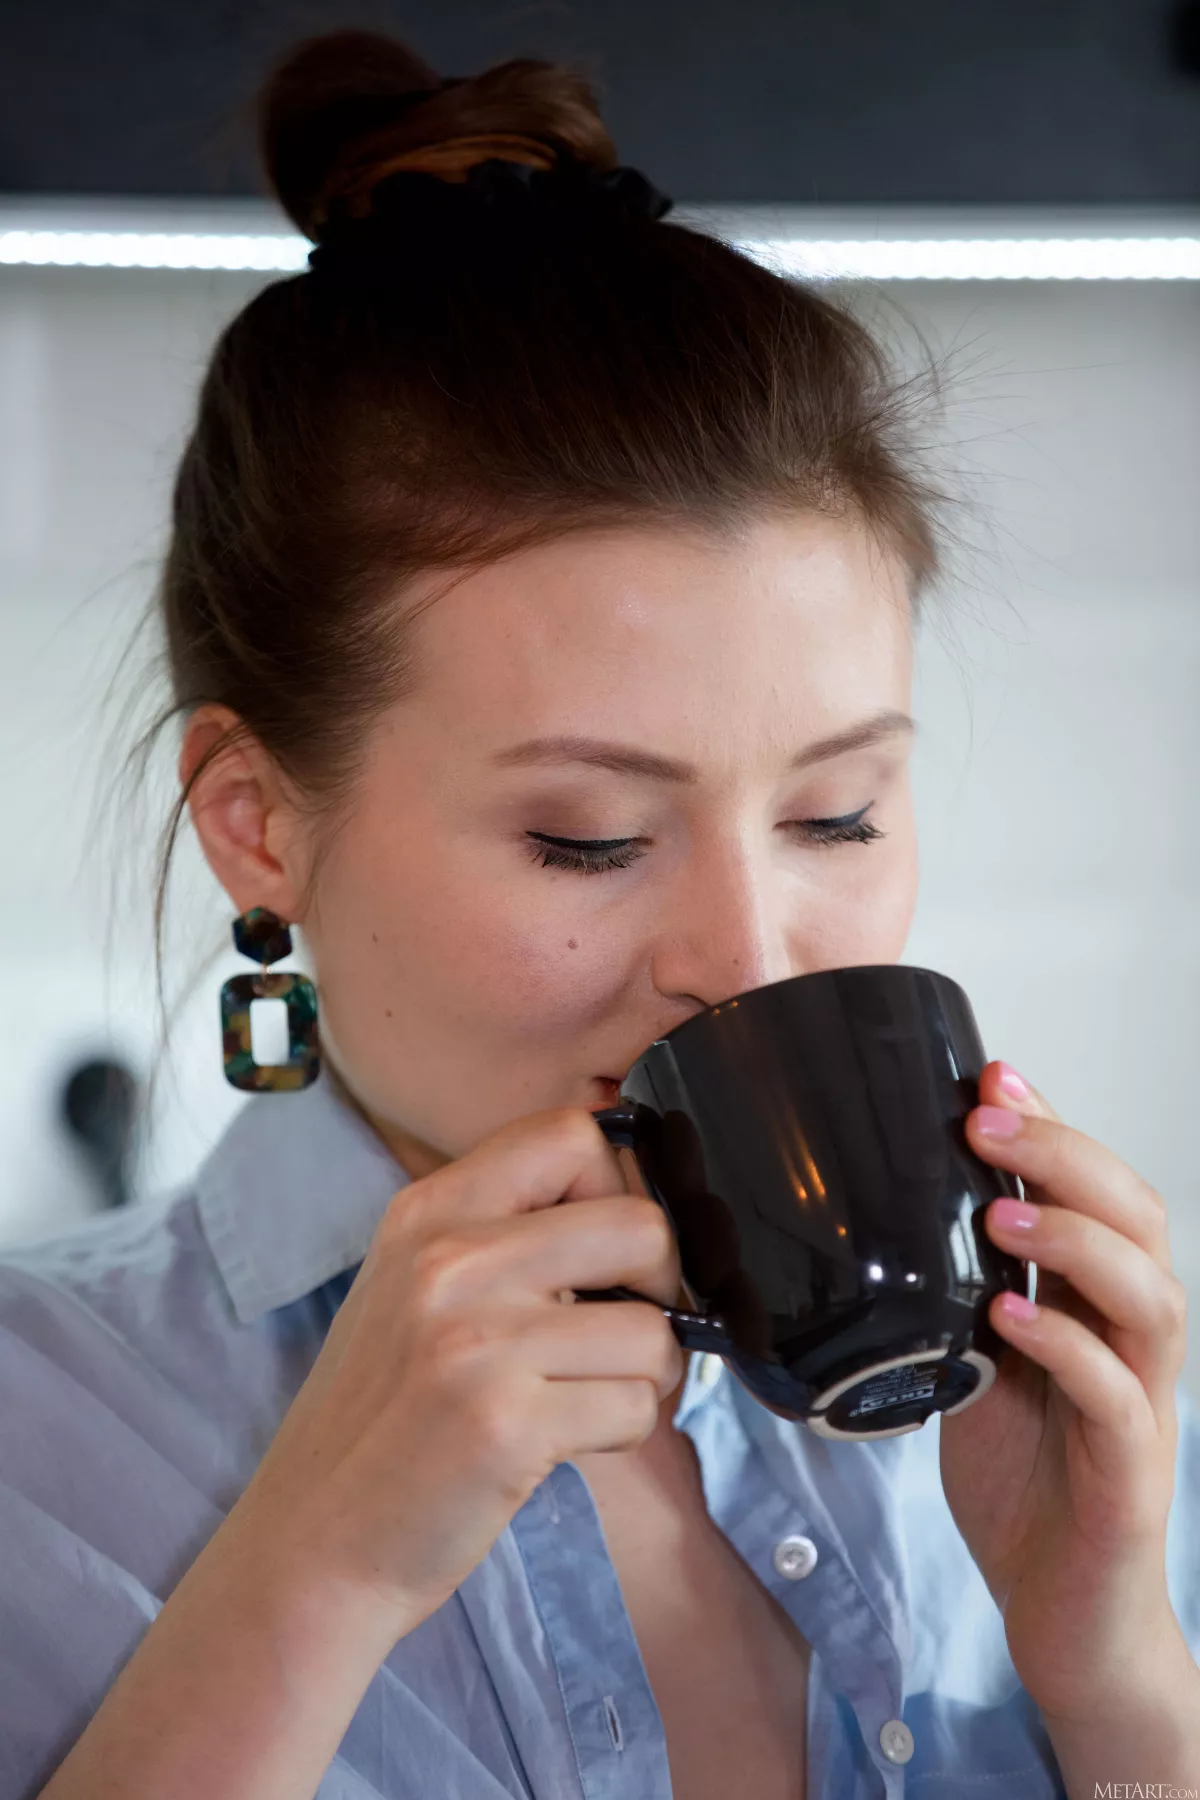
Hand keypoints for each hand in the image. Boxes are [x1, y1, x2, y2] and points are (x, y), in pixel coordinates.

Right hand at [232, 1107, 684, 1634]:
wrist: (312, 1541)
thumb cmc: (381, 1415)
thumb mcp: (413, 1283)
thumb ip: (501, 1230)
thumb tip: (634, 1209)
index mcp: (428, 1211)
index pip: (572, 1132)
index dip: (617, 1187)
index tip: (604, 1252)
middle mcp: (450, 1260)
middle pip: (640, 1224)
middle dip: (660, 1285)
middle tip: (623, 1331)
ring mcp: (478, 1342)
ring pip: (654, 1330)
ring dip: (648, 1376)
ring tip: (590, 1398)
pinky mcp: (507, 1425)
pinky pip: (636, 1407)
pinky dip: (625, 1433)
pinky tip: (565, 1444)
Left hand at [939, 1060, 1194, 1731]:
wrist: (1061, 1619)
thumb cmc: (1024, 1490)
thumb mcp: (975, 1370)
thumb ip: (958, 1301)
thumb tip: (885, 1222)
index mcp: (1094, 1307)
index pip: (1098, 1193)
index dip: (1055, 1128)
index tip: (995, 1075)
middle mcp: (1131, 1341)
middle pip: (1138, 1219)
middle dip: (1065, 1156)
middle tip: (990, 1120)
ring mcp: (1142, 1403)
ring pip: (1150, 1295)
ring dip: (1077, 1239)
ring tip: (1001, 1210)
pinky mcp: (1134, 1473)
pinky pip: (1119, 1395)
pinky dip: (1067, 1347)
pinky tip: (1010, 1318)